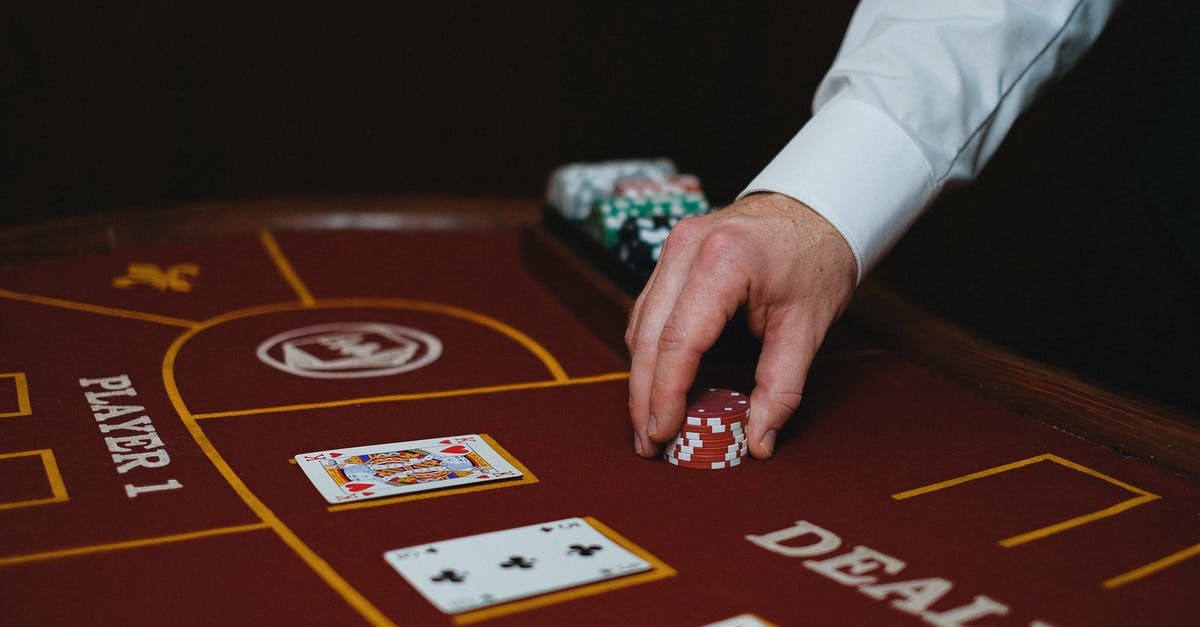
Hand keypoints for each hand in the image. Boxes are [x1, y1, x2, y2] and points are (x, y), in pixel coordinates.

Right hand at [625, 192, 856, 458]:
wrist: (818, 207)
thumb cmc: (817, 260)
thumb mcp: (808, 327)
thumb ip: (781, 388)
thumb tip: (757, 441)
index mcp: (725, 260)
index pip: (680, 341)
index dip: (665, 395)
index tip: (662, 435)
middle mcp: (688, 247)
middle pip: (649, 336)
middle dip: (643, 396)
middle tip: (647, 442)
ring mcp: (674, 246)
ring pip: (640, 323)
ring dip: (641, 376)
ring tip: (649, 422)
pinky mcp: (670, 253)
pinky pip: (647, 309)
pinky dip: (650, 350)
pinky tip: (656, 383)